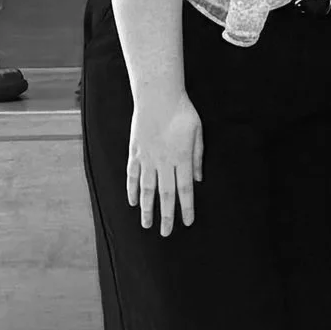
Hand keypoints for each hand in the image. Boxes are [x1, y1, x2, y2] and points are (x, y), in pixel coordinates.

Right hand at [127, 92, 203, 233]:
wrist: (158, 96)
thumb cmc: (182, 111)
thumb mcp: (198, 132)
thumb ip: (198, 156)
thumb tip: (198, 179)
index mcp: (182, 158)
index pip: (185, 189)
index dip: (186, 207)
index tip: (187, 222)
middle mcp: (164, 162)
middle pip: (165, 194)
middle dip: (166, 216)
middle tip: (166, 234)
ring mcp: (147, 158)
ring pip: (146, 189)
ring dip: (147, 208)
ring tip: (146, 224)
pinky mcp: (135, 152)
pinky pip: (133, 175)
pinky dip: (132, 190)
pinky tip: (133, 202)